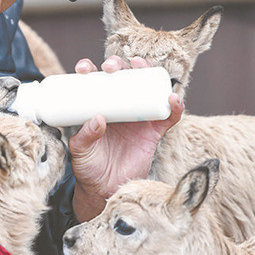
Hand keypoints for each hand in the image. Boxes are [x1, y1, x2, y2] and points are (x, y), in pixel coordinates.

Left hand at [68, 55, 183, 222]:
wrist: (105, 190)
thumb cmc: (88, 167)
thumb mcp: (80, 151)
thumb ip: (85, 136)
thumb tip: (98, 119)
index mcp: (98, 108)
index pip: (94, 83)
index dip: (91, 69)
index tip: (84, 68)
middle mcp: (119, 108)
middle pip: (122, 78)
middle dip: (118, 64)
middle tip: (112, 67)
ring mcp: (137, 119)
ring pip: (146, 90)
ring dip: (147, 74)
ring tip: (143, 67)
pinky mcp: (153, 133)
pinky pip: (168, 117)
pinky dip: (175, 107)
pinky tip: (173, 99)